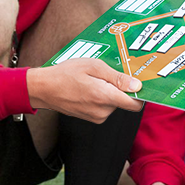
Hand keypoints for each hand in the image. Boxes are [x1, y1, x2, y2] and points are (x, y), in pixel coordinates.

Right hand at [26, 59, 143, 122]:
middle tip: (104, 74)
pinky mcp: (91, 118)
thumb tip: (136, 85)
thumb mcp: (93, 66)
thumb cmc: (66, 74)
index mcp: (104, 97)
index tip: (138, 83)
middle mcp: (102, 111)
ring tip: (92, 80)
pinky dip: (101, 97)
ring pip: (114, 103)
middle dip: (118, 88)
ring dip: (108, 92)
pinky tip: (88, 88)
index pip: (135, 104)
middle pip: (123, 100)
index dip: (140, 93)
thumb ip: (117, 77)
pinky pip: (104, 107)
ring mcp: (96, 117)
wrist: (44, 89)